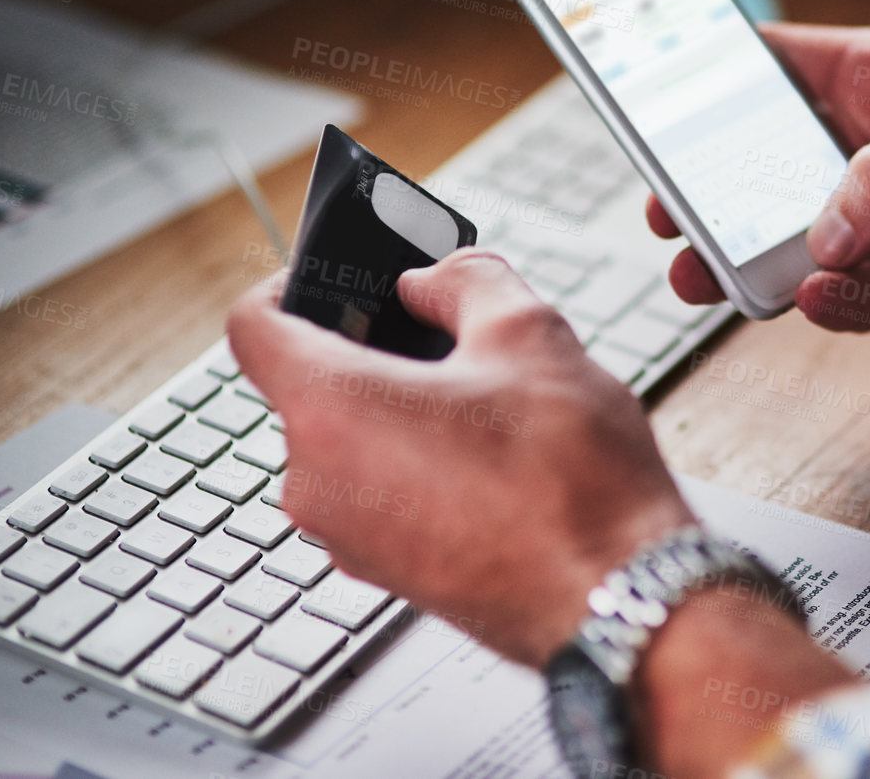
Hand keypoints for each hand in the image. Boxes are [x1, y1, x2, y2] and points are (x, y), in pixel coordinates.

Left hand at [226, 250, 693, 668]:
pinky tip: (497, 460)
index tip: (328, 278)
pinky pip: (381, 494)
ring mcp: (348, 537)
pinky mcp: (387, 573)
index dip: (289, 284)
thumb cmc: (571, 480)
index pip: (254, 326)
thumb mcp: (530, 333)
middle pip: (312, 387)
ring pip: (352, 444)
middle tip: (449, 338)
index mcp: (330, 410)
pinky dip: (421, 465)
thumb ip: (465, 280)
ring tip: (492, 406)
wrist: (615, 592)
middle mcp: (318, 482)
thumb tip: (435, 281)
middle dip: (377, 353)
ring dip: (405, 412)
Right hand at [650, 23, 869, 349]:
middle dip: (715, 187)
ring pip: (798, 245)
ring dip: (751, 259)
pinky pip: (852, 304)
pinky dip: (827, 306)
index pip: (785, 72)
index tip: (658, 99)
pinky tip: (813, 298)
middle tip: (667, 207)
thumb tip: (827, 228)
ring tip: (705, 271)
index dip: (719, 82)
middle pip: (770, 168)